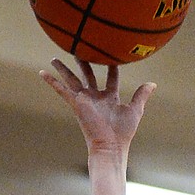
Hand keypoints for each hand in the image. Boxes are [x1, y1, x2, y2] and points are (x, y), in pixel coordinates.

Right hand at [40, 58, 155, 154]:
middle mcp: (96, 97)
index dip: (112, 66)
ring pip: (72, 79)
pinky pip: (61, 90)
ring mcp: (84, 100)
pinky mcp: (76, 104)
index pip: (111, 77)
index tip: (111, 53)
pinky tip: (41, 73)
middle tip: (80, 48)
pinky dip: (51, 82)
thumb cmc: (123, 133)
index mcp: (110, 98)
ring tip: (54, 58)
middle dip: (84, 62)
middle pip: (88, 74)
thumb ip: (141, 96)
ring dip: (63, 69)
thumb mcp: (135, 110)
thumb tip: (152, 84)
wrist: (111, 146)